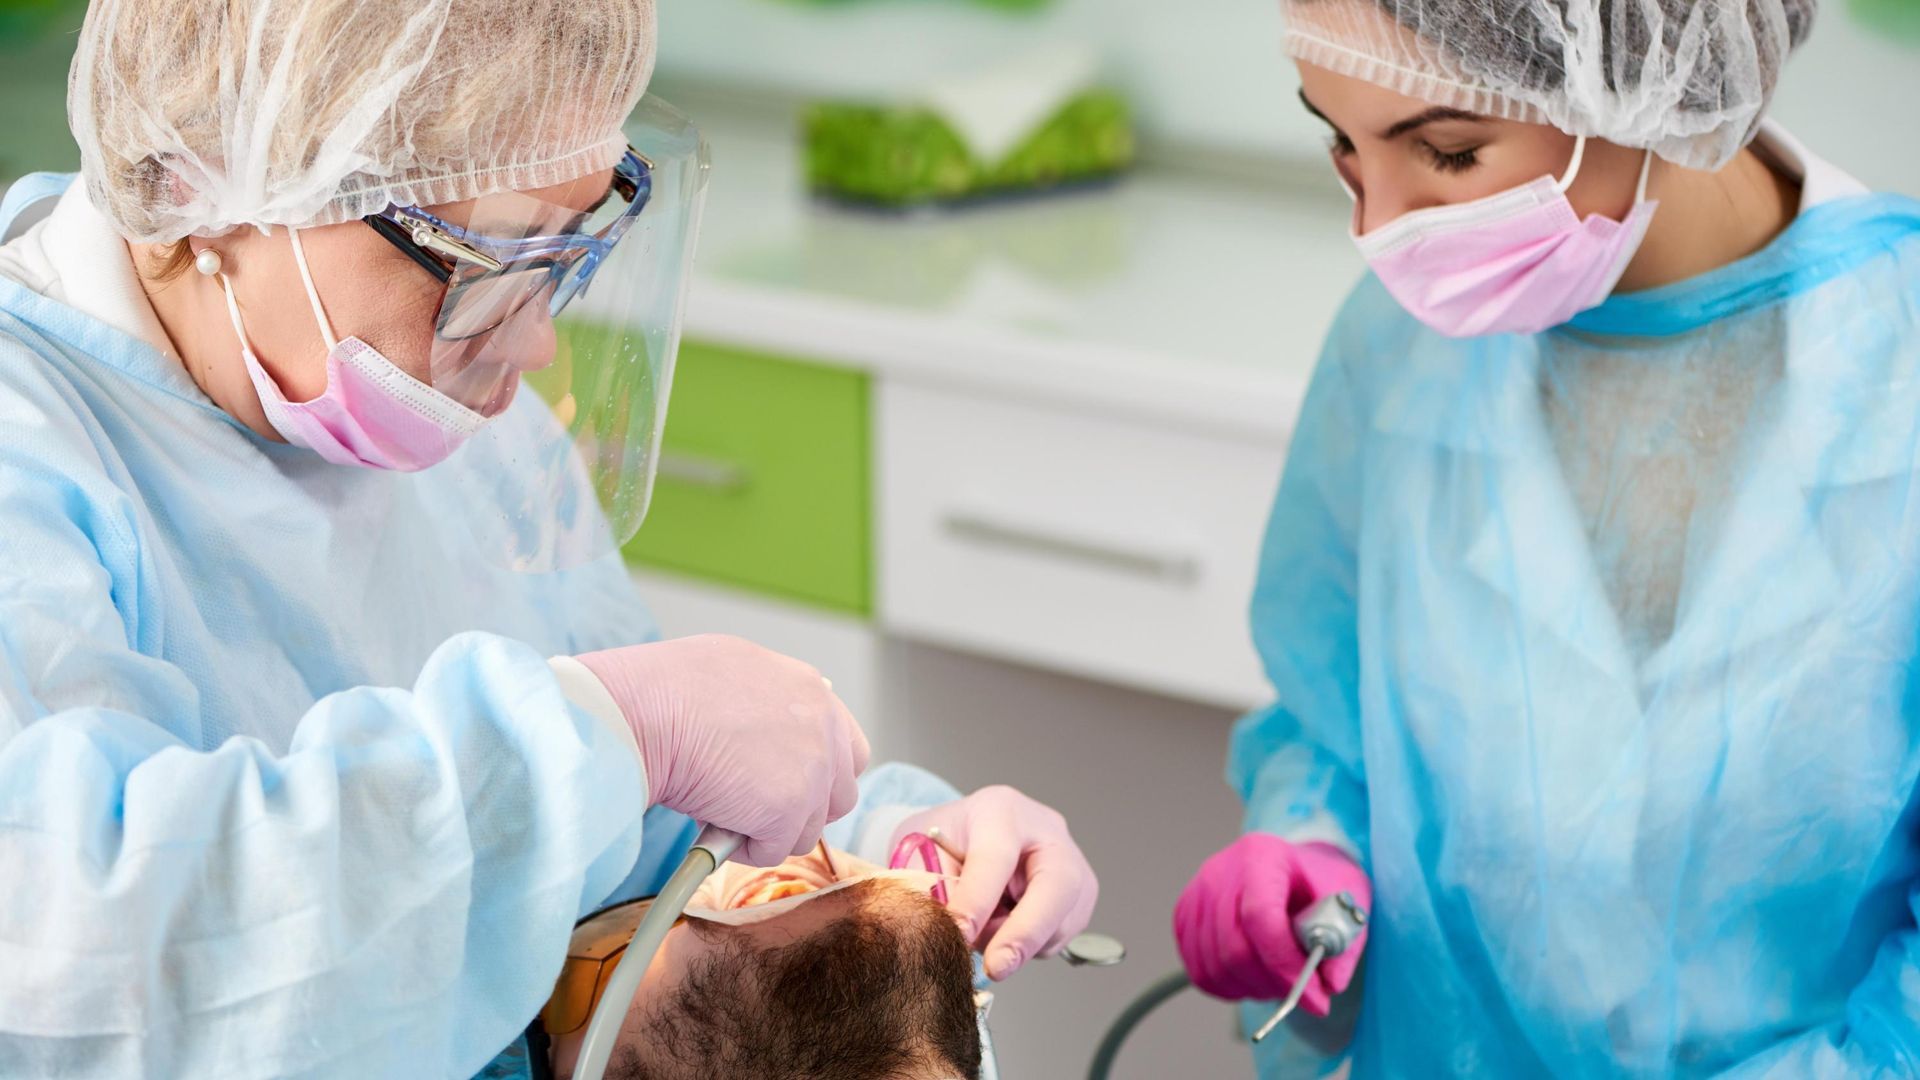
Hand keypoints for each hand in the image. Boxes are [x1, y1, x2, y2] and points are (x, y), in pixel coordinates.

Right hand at [577, 635, 869, 866]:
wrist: (640, 713)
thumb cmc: (663, 690)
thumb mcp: (732, 673)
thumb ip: (766, 704)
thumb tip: (763, 734)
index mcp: (809, 689)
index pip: (844, 745)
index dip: (817, 773)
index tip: (787, 784)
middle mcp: (822, 726)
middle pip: (839, 793)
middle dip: (802, 809)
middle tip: (756, 809)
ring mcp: (812, 769)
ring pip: (806, 828)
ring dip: (766, 829)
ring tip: (719, 809)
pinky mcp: (788, 809)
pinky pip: (773, 849)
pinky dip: (742, 847)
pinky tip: (712, 822)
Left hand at [892, 786, 1097, 980]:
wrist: (966, 837)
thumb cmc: (942, 841)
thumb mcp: (918, 850)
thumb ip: (929, 885)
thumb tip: (944, 929)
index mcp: (999, 810)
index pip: (995, 857)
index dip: (978, 900)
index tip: (959, 934)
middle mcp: (1046, 830)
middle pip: (1056, 884)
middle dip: (1025, 932)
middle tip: (996, 966)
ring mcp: (1072, 861)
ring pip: (1060, 920)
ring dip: (1019, 943)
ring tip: (982, 930)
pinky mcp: (1082, 894)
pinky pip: (1060, 935)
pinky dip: (1029, 946)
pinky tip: (1004, 926)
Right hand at [1173, 833, 1369, 1014]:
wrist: (1292, 866)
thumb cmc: (1319, 883)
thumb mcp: (1346, 906)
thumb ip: (1341, 948)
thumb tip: (1327, 988)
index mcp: (1262, 857)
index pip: (1260, 917)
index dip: (1284, 964)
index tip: (1314, 995)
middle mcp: (1221, 871)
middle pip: (1234, 947)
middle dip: (1272, 983)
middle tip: (1299, 994)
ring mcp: (1197, 893)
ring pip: (1215, 965)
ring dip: (1251, 988)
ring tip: (1278, 981)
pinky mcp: (1185, 914)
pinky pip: (1199, 969)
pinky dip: (1228, 986)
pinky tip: (1253, 978)